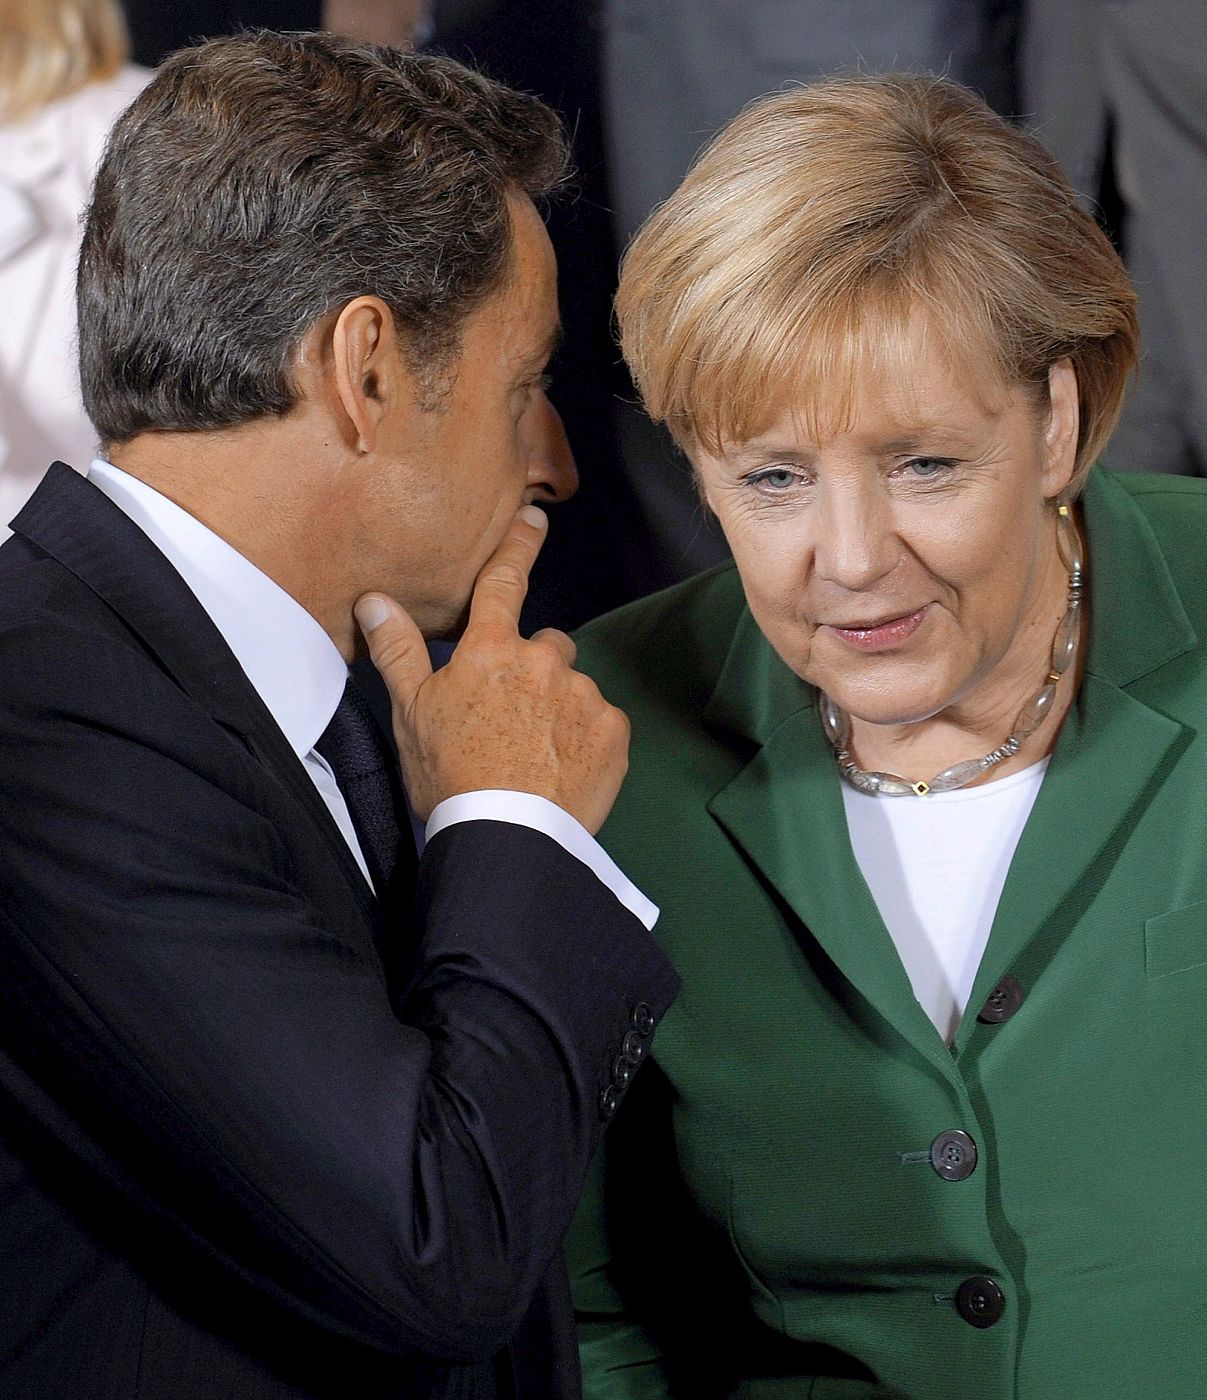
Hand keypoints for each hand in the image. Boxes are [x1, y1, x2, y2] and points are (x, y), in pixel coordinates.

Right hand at [354, 506, 629, 833]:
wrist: (509, 837)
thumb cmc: (452, 776)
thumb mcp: (411, 714)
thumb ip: (397, 651)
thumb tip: (374, 600)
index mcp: (491, 650)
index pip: (504, 582)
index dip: (519, 545)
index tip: (535, 518)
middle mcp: (543, 661)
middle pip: (545, 645)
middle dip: (532, 669)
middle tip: (509, 716)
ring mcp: (583, 695)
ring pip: (572, 686)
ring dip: (558, 705)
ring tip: (532, 750)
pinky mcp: (613, 731)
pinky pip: (600, 720)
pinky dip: (584, 737)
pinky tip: (561, 766)